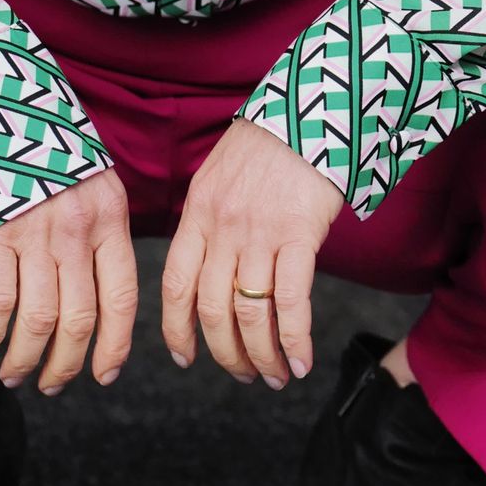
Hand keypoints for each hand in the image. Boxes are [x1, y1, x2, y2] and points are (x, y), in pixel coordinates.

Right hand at [0, 167, 135, 394]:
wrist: (1, 106)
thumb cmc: (50, 155)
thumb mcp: (95, 187)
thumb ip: (100, 237)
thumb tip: (100, 302)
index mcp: (110, 220)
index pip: (122, 299)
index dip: (115, 346)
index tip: (104, 374)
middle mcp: (77, 231)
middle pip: (80, 319)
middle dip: (66, 364)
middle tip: (53, 386)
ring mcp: (35, 234)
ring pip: (39, 319)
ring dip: (26, 359)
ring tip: (15, 376)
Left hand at [160, 118, 345, 388]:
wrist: (310, 110)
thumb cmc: (270, 143)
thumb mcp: (221, 176)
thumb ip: (211, 221)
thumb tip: (213, 266)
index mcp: (198, 214)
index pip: (176, 284)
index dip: (177, 328)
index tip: (186, 357)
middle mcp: (222, 228)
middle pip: (211, 309)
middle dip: (226, 354)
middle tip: (245, 374)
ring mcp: (259, 233)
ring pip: (249, 314)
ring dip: (262, 356)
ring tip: (276, 375)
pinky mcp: (299, 235)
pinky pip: (291, 303)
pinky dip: (295, 341)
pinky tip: (301, 361)